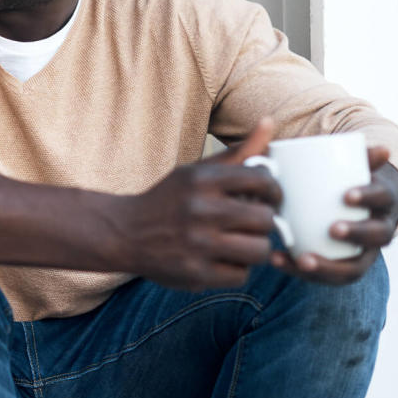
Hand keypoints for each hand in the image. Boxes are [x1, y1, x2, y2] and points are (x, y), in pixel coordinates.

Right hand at [113, 119, 281, 290]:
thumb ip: (238, 152)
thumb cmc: (170, 200)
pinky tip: (221, 258)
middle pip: (266, 219)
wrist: (124, 233)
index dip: (273, 190)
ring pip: (259, 250)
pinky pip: (241, 275)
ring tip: (240, 242)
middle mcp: (200, 210)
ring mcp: (197, 244)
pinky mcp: (196, 273)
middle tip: (252, 222)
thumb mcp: (197, 171)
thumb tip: (270, 122)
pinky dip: (236, 268)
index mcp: (202, 180)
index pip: (263, 180)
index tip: (267, 196)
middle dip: (264, 221)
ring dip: (254, 247)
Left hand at [269, 146, 397, 284]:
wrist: (351, 205)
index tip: (346, 194)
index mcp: (381, 202)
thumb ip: (353, 153)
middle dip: (356, 234)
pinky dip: (301, 271)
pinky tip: (278, 260)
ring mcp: (361, 254)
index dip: (367, 197)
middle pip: (376, 237)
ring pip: (352, 268)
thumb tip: (380, 147)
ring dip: (328, 266)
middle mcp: (378, 231)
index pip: (382, 199)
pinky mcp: (340, 268)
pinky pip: (326, 277)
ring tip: (301, 259)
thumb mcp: (349, 165)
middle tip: (332, 228)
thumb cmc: (344, 180)